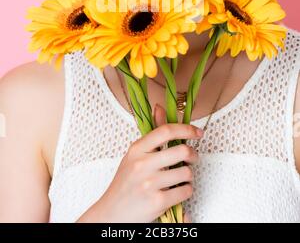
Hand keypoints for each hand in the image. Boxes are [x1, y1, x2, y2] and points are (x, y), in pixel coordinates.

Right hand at [95, 103, 202, 221]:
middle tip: (192, 159)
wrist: (112, 214)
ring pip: (186, 173)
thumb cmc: (125, 184)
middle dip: (193, 155)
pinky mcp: (157, 201)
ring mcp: (149, 183)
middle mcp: (142, 164)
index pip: (166, 131)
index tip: (197, 132)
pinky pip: (185, 191)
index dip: (186, 129)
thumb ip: (151, 135)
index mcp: (137, 149)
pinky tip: (175, 192)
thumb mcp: (134, 156)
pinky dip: (185, 192)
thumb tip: (159, 107)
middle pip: (182, 151)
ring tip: (179, 179)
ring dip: (188, 177)